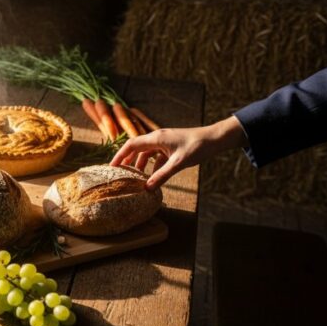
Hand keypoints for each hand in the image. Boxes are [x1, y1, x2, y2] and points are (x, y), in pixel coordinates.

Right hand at [110, 116, 248, 189]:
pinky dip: (152, 165)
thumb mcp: (178, 163)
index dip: (120, 156)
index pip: (131, 145)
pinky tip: (153, 176)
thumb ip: (162, 176)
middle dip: (127, 160)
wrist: (215, 139)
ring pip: (146, 152)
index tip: (111, 167)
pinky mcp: (171, 146)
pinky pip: (156, 155)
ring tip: (135, 177)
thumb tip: (147, 188)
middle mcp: (157, 138)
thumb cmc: (198, 147)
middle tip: (119, 173)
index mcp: (156, 138)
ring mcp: (164, 142)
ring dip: (140, 164)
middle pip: (136, 148)